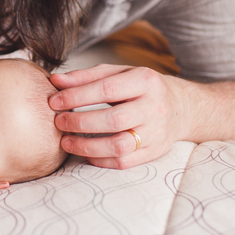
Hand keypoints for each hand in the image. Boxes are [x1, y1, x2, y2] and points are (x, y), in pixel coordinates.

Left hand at [48, 64, 186, 169]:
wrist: (180, 107)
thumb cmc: (140, 87)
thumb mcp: (118, 73)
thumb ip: (86, 76)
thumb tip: (55, 81)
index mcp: (146, 81)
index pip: (107, 89)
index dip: (77, 96)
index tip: (54, 102)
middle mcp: (154, 107)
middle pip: (114, 119)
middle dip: (80, 122)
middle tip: (58, 122)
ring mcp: (156, 132)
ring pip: (120, 145)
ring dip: (87, 146)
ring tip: (66, 141)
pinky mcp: (154, 152)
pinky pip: (124, 162)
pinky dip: (100, 159)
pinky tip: (84, 152)